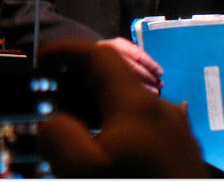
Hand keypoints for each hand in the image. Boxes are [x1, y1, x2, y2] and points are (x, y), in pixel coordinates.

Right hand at [37, 41, 215, 177]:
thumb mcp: (85, 170)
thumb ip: (59, 136)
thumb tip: (52, 123)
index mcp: (138, 105)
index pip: (99, 56)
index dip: (66, 53)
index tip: (40, 61)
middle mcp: (162, 113)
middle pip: (114, 84)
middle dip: (76, 88)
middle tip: (46, 101)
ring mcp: (177, 137)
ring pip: (128, 112)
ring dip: (95, 115)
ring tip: (69, 133)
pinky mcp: (182, 161)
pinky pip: (142, 136)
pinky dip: (115, 136)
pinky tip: (104, 160)